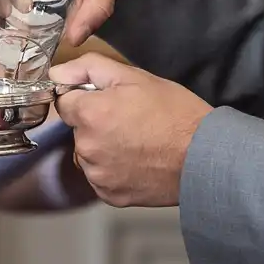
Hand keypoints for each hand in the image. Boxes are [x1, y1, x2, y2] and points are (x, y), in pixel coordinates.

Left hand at [49, 53, 209, 207]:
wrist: (205, 157)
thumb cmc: (175, 114)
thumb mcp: (135, 76)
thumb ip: (89, 68)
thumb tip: (57, 72)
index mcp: (90, 114)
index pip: (65, 102)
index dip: (86, 98)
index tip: (108, 101)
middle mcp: (87, 147)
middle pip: (77, 129)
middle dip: (96, 122)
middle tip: (130, 120)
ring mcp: (98, 175)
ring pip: (88, 154)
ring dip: (103, 148)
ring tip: (137, 142)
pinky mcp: (110, 195)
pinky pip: (101, 177)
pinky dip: (113, 170)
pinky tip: (137, 161)